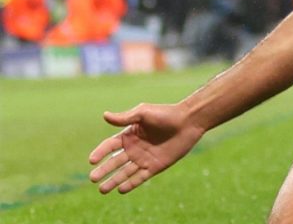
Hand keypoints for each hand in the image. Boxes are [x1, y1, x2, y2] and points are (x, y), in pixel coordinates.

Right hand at [88, 104, 203, 193]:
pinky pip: (140, 177)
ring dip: (114, 181)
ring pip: (125, 172)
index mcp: (129, 135)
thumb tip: (104, 116)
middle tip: (92, 178)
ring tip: (102, 190)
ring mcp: (144, 158)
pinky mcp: (155, 167)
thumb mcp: (143, 113)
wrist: (189, 122)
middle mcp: (134, 148)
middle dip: (103, 170)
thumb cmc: (166, 114)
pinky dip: (131, 184)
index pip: (109, 146)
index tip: (91, 160)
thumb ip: (125, 118)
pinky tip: (121, 190)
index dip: (100, 152)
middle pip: (114, 162)